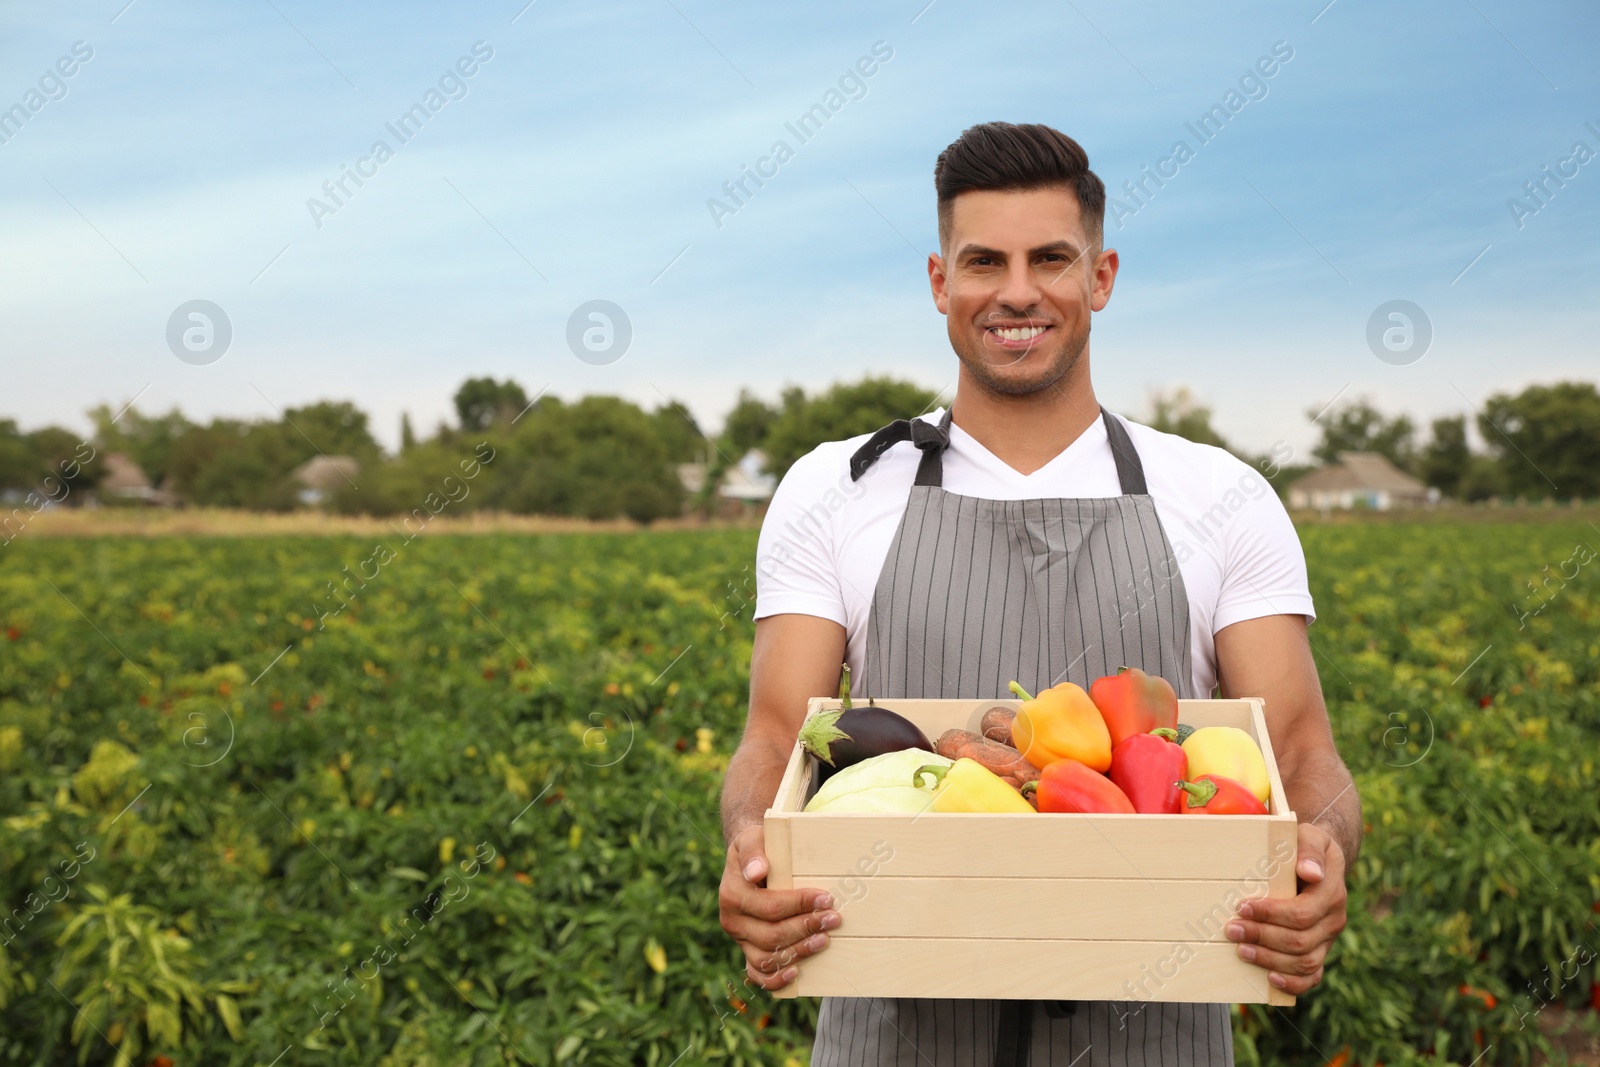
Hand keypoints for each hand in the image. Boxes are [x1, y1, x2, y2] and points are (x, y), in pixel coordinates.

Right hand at [717, 824, 839, 989]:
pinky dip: (776, 979)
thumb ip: (754, 851)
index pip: (770, 906)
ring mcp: (740, 940)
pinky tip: (796, 972)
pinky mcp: (748, 952)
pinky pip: (758, 974)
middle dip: (806, 928)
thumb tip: (757, 871)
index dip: (800, 905)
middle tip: (834, 919)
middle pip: (771, 935)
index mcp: (732, 895)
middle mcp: (731, 921)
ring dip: (799, 952)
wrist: (749, 862)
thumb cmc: (757, 849)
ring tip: (825, 939)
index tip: (826, 899)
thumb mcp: (752, 839)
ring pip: (767, 959)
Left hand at [1226, 822, 1347, 994]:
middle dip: (1262, 937)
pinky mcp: (1320, 950)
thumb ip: (1310, 850)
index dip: (1271, 914)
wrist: (1318, 861)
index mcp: (1331, 893)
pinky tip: (1270, 978)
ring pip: (1305, 962)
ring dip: (1270, 960)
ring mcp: (1328, 939)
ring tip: (1241, 950)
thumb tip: (1310, 872)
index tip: (1242, 907)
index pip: (1302, 913)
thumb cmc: (1305, 846)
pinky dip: (1293, 983)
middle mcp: (1333, 920)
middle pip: (1300, 942)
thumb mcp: (1310, 836)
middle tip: (1230, 929)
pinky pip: (1312, 976)